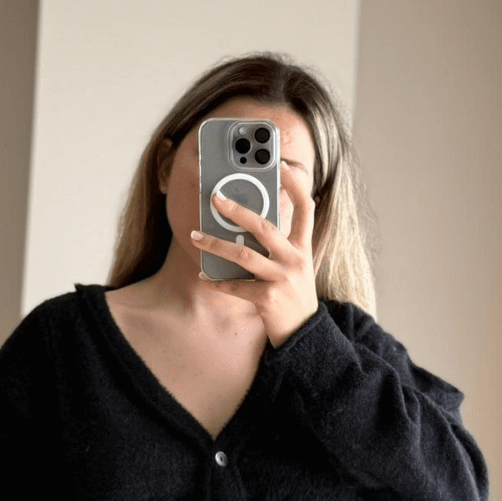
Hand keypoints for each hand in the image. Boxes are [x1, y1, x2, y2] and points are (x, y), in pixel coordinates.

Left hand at [191, 161, 318, 348]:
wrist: (305, 335)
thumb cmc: (293, 294)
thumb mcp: (295, 266)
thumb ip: (279, 244)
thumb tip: (246, 221)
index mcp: (303, 247)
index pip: (306, 208)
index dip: (296, 184)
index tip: (283, 165)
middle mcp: (295, 259)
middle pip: (264, 226)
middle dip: (237, 209)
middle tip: (215, 198)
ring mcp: (282, 279)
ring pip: (242, 254)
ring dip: (215, 244)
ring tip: (195, 237)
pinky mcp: (268, 298)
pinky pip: (234, 286)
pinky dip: (215, 281)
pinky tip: (203, 276)